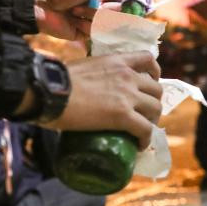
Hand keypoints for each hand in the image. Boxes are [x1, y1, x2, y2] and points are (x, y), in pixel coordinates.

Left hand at [34, 0, 131, 39]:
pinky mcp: (81, 35)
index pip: (118, 1)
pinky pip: (92, 32)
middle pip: (114, 14)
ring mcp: (88, 22)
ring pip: (103, 23)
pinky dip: (85, 26)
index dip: (127, 3)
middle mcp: (94, 10)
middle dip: (109, 11)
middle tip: (104, 8)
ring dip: (90, 16)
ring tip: (75, 11)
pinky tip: (74, 20)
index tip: (137, 4)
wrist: (38, 7)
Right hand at [44, 51, 161, 149]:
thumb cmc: (56, 81)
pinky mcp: (123, 115)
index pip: (148, 59)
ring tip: (142, 130)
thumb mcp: (83, 66)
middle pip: (156, 89)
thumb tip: (86, 87)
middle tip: (144, 113)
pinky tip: (139, 145)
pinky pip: (145, 129)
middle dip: (153, 101)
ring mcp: (128, 95)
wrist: (50, 92)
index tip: (150, 83)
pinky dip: (145, 139)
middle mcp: (127, 75)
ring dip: (152, 120)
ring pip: (155, 108)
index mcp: (117, 61)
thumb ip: (93, 73)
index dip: (154, 73)